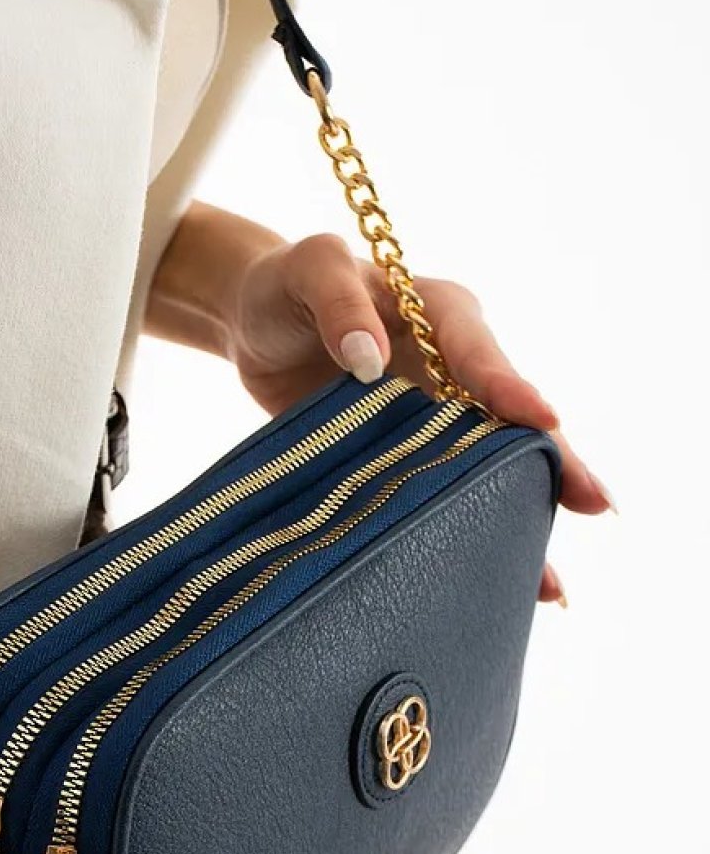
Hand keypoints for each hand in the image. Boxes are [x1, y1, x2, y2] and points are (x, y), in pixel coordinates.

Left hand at [228, 233, 615, 605]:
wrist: (256, 325)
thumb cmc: (287, 285)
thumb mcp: (309, 269)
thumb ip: (340, 303)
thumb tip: (370, 359)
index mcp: (440, 314)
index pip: (482, 356)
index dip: (511, 389)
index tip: (545, 421)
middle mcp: (453, 370)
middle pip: (510, 423)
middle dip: (554, 464)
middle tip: (597, 506)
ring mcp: (434, 420)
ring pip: (489, 470)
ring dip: (522, 519)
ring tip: (552, 583)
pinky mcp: (406, 460)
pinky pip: (444, 498)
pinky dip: (469, 536)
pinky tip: (498, 583)